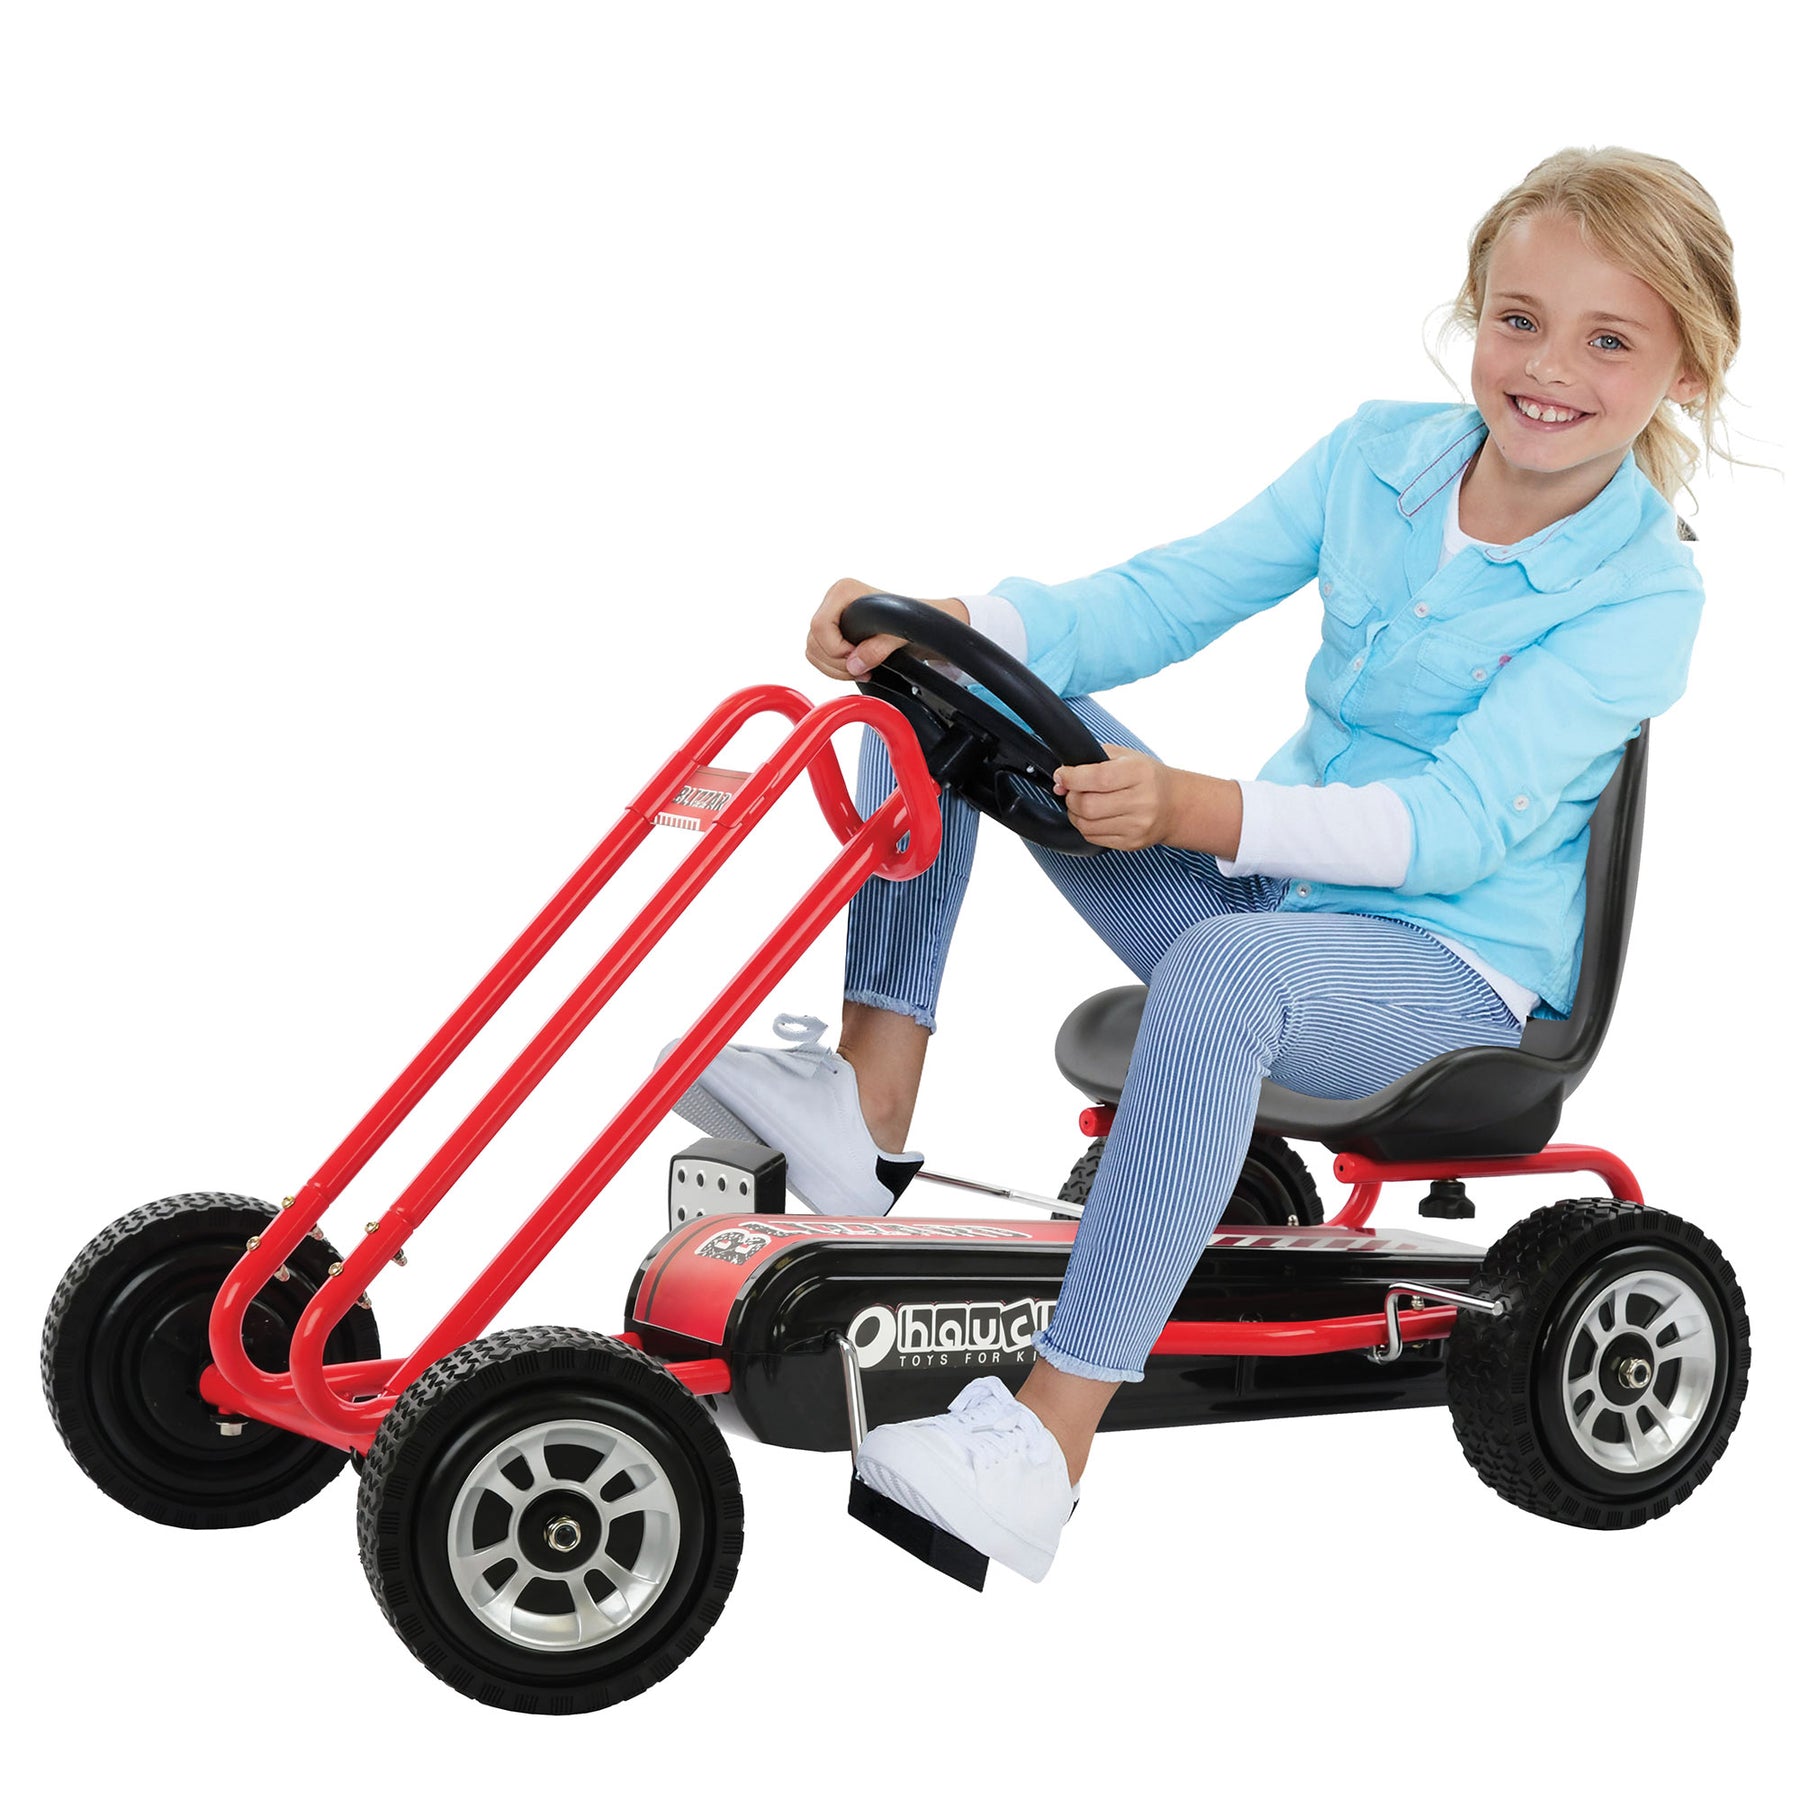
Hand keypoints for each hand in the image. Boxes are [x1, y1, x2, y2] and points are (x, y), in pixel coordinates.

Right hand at [806, 579, 969, 681]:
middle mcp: (833, 601)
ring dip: (836, 669)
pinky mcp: (832, 632)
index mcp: (843, 591)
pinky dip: (835, 669)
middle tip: (863, 669)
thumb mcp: (899, 635)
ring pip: (813, 652)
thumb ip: (878, 648)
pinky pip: (819, 656)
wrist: (919, 624)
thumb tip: (854, 665)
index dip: (836, 649)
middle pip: (814, 642)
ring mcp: (831, 617)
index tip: (858, 656)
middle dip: (837, 663)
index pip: (820, 626)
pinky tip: (858, 668)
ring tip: (863, 670)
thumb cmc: (912, 622)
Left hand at [1053, 745, 1177, 850]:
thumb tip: (1060, 780)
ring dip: (1075, 814)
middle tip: (1073, 791)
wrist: (1175, 805)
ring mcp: (1137, 825)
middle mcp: (1142, 801)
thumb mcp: (1125, 757)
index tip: (1062, 775)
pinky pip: (1093, 838)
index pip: (1097, 777)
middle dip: (1071, 797)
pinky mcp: (1131, 843)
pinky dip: (1086, 827)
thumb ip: (1091, 760)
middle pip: (1088, 805)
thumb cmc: (1147, 778)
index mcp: (1139, 773)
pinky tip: (1094, 817)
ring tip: (1082, 804)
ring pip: (1086, 825)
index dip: (1072, 777)